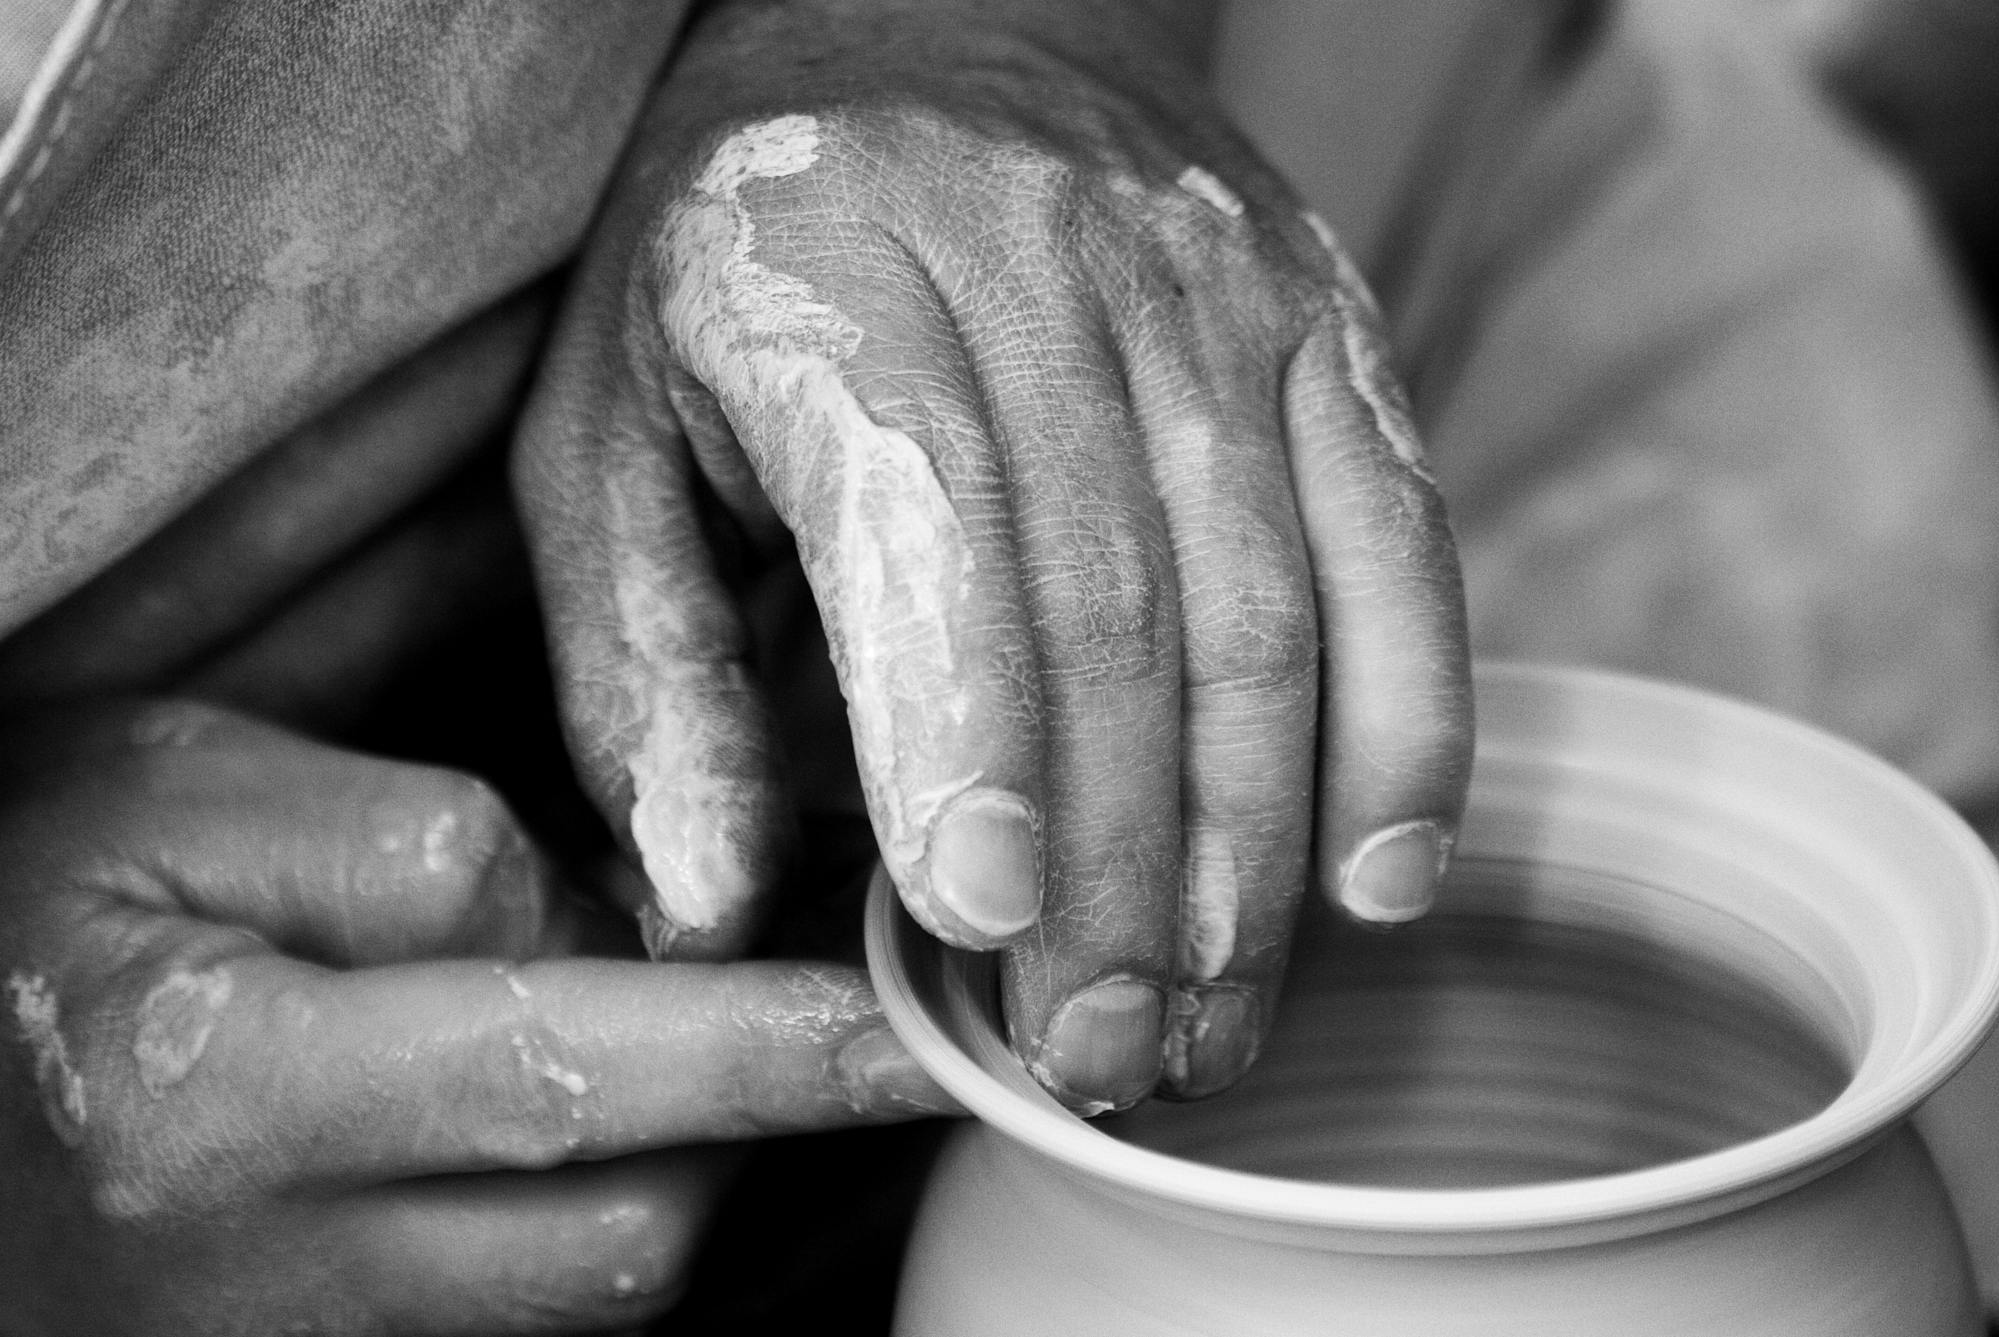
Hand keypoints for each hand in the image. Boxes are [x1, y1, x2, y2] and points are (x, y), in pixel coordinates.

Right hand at [0, 699, 953, 1333]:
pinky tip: (603, 1101)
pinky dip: (606, 1198)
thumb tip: (630, 927)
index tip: (912, 1020)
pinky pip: (536, 1310)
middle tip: (816, 992)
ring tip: (689, 1027)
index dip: (761, 1046)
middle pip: (622, 1229)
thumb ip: (414, 846)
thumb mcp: (175, 794)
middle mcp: (271, 1275)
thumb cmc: (29, 895)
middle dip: (746, 1109)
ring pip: (598, 1288)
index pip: (560, 1074)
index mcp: (215, 1101)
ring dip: (686, 1153)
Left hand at [514, 0, 1472, 1109]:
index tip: (977, 927)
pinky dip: (1410, 723)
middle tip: (1091, 1055)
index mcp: (837, 275)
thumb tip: (699, 902)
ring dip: (1251, 849)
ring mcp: (1219, 294)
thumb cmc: (737, 254)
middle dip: (1112, 867)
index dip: (962, 731)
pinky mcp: (1328, 326)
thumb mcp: (604, 424)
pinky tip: (1380, 883)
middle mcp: (1052, 269)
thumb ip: (643, 660)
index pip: (929, 520)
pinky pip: (1399, 543)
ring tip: (1206, 1026)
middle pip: (1119, 609)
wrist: (931, 15)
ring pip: (1270, 604)